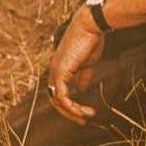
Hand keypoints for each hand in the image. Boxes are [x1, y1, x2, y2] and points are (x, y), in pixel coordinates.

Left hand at [47, 6, 104, 124]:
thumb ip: (83, 76)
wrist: (91, 26)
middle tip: (83, 120)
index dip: (70, 105)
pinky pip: (61, 96)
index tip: (86, 112)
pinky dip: (71, 106)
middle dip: (69, 112)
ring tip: (87, 116)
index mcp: (60, 68)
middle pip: (54, 99)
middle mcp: (54, 71)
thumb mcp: (88, 63)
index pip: (59, 92)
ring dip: (72, 111)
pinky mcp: (60, 72)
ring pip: (57, 100)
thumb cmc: (91, 40)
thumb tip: (81, 89)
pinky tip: (82, 110)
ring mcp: (55, 71)